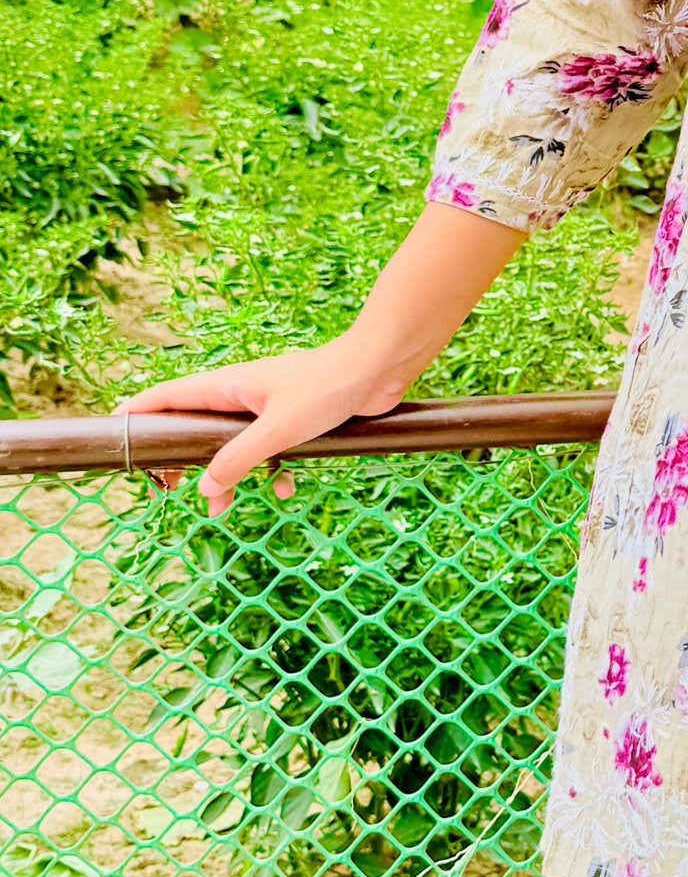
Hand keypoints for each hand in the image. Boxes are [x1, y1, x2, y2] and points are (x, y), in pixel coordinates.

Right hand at [115, 334, 408, 513]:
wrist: (381, 367)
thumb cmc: (330, 386)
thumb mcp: (278, 429)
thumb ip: (238, 459)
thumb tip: (203, 489)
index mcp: (226, 386)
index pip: (166, 397)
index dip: (137, 416)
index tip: (116, 439)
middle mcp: (242, 394)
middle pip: (193, 426)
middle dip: (178, 460)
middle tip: (164, 490)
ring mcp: (268, 406)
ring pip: (232, 445)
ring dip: (225, 475)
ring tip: (217, 509)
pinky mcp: (296, 419)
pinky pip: (271, 450)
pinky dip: (273, 471)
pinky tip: (287, 490)